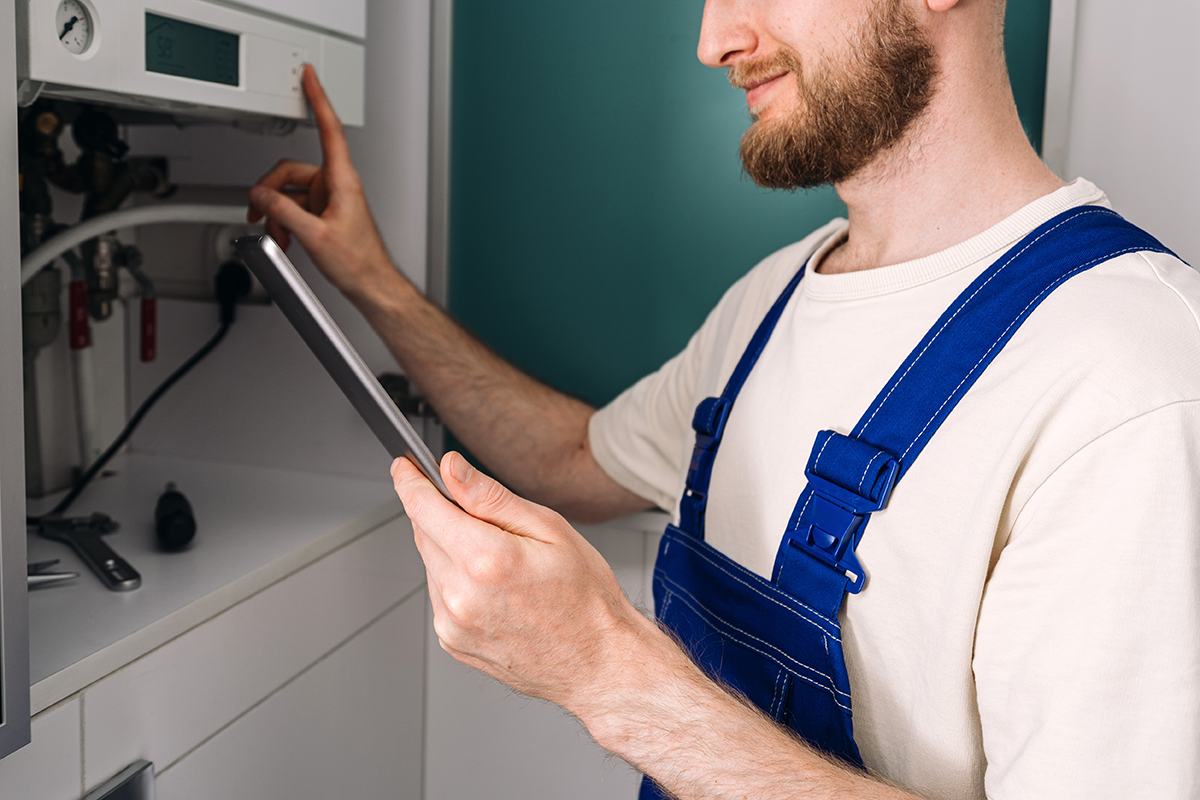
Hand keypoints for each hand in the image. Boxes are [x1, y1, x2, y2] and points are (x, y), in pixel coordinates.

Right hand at [247, 65, 395, 299]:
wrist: (372, 284)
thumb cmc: (359, 262)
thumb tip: (262, 196)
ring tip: (277, 236)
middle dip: (270, 192)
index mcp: (342, 181)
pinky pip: (296, 208)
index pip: (329, 129)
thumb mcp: (314, 236)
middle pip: (290, 171)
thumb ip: (283, 212)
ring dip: (277, 214)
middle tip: (258, 213)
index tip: (310, 76)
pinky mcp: (325, 212)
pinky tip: (286, 240)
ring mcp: (330, 199)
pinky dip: (285, 222)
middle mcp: (336, 185)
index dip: (318, 99)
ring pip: (289, 193)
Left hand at [391, 452, 657, 713]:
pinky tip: (496, 590)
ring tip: (504, 566)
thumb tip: (450, 469)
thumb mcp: (549, 528)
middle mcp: (460, 595)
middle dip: (445, 516)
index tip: (405, 466)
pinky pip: (441, 595)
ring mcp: (453, 623)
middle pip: (424, 533)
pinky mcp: (452, 641)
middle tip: (491, 523)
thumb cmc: (585, 598)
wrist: (598, 662)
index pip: (423, 507)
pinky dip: (458, 582)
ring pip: (432, 564)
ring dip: (453, 551)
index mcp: (485, 559)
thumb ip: (489, 496)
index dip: (410, 479)